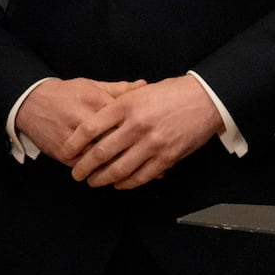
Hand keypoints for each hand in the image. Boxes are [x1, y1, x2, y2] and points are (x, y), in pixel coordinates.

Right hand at [15, 77, 146, 165]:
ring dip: (116, 167)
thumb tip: (144, 84)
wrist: (32, 102)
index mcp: (98, 102)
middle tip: (153, 162)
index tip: (158, 137)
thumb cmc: (68, 93)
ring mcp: (73, 139)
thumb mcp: (94, 85)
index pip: (124, 118)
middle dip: (133, 153)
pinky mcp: (62, 152)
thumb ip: (120, 89)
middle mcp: (86, 121)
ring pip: (98, 158)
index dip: (142, 130)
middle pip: (113, 140)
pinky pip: (83, 166)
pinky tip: (111, 177)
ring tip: (137, 174)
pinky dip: (97, 172)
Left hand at [64, 75, 222, 189]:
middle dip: (83, 167)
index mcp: (128, 105)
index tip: (66, 151)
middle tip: (77, 173)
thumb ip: (118, 102)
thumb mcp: (142, 90)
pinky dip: (125, 183)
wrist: (208, 99)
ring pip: (118, 169)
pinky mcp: (166, 157)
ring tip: (94, 182)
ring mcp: (152, 143)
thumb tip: (95, 117)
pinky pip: (140, 177)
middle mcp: (137, 125)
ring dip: (101, 179)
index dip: (73, 143)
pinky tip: (119, 183)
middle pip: (100, 152)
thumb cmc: (175, 93)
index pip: (90, 128)